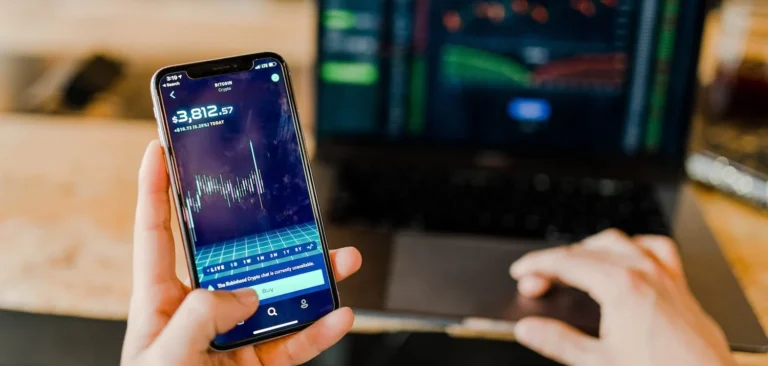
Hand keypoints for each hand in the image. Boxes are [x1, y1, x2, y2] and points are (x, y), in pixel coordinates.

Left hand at [121, 141, 362, 365]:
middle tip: (286, 201)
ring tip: (342, 259)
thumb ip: (199, 318)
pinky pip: (295, 341)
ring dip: (312, 278)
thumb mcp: (163, 359)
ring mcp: (233, 338)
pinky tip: (339, 315)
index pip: (156, 234)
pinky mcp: (259, 364)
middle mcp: (200, 311)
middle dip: (265, 230)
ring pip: (278, 297)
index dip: (155, 191)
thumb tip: (246, 296)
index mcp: (160, 301)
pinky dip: (319, 331)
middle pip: (235, 258)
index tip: (161, 150)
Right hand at [509, 229, 735, 365]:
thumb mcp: (598, 362)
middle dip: (556, 261)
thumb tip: (529, 328)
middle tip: (537, 282)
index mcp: (620, 286)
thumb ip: (558, 341)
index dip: (538, 264)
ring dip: (589, 249)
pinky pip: (655, 249)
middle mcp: (643, 272)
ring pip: (618, 242)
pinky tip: (627, 256)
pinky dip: (634, 247)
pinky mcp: (679, 285)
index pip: (567, 262)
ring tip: (572, 264)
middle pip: (587, 250)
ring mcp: (664, 275)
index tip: (521, 271)